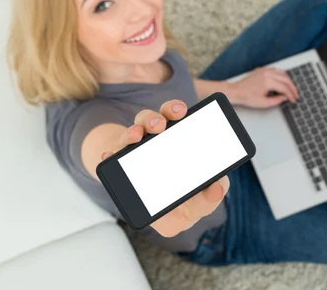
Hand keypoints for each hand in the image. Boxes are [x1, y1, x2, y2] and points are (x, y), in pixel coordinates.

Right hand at [100, 100, 229, 236]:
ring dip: (136, 130)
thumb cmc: (182, 205)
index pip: (179, 119)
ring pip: (136, 130)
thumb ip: (211, 197)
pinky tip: (109, 155)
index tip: (180, 111)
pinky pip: (113, 154)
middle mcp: (160, 141)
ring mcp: (139, 151)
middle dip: (158, 116)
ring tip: (138, 135)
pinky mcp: (121, 163)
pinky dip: (110, 153)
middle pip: (158, 118)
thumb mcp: (199, 205)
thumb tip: (217, 188)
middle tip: (161, 124)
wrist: (155, 216)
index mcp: (182, 143)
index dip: (176, 110)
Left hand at [230, 67, 298, 108]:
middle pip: (286, 79)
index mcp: (268, 82)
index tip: (293, 99)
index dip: (291, 95)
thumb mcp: (263, 103)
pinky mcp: (262, 69)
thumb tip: (285, 98)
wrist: (236, 91)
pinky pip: (276, 70)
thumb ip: (277, 101)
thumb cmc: (247, 97)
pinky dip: (281, 76)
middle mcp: (267, 73)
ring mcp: (265, 70)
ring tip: (290, 89)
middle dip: (292, 87)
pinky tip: (282, 82)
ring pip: (282, 72)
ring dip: (288, 80)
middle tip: (295, 94)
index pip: (284, 88)